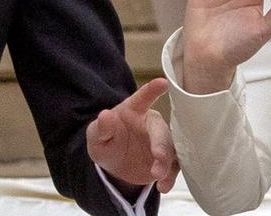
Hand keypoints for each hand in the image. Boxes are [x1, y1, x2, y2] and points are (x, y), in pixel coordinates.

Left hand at [86, 77, 178, 191]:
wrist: (115, 166)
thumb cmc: (106, 142)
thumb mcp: (96, 137)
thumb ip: (101, 128)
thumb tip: (105, 115)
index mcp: (134, 110)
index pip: (143, 97)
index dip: (152, 89)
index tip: (163, 82)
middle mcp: (151, 123)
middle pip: (161, 130)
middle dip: (162, 145)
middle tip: (158, 158)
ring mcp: (161, 141)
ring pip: (172, 149)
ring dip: (167, 163)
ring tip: (158, 177)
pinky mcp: (167, 158)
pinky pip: (174, 166)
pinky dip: (170, 176)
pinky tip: (163, 186)